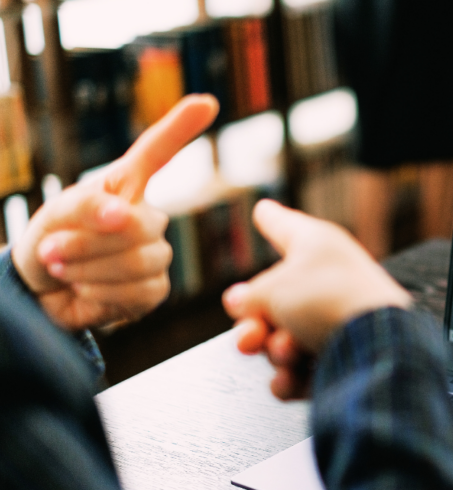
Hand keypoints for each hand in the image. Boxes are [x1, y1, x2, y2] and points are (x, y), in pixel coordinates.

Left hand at [12, 94, 218, 329]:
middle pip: (141, 224)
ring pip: (141, 260)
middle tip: (52, 250)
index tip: (206, 103)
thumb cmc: (50, 241)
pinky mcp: (154, 289)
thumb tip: (123, 214)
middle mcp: (147, 218)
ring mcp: (154, 254)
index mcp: (125, 188)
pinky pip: (139, 291)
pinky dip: (101, 294)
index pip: (156, 153)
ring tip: (62, 270)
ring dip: (89, 269)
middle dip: (90, 242)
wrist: (40, 292)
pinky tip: (85, 290)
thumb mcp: (56, 214)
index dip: (180, 128)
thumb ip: (87, 205)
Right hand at [225, 200, 411, 399]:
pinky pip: (302, 370)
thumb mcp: (272, 288)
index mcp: (317, 247)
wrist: (376, 347)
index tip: (263, 210)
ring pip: (284, 339)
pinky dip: (293, 378)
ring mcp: (337, 320)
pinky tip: (290, 379)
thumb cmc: (329, 301)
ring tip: (287, 352)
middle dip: (255, 324)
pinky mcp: (344, 358)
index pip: (286, 227)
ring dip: (276, 352)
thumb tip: (242, 303)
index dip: (270, 219)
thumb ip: (250, 295)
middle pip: (274, 300)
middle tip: (251, 336)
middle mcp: (328, 279)